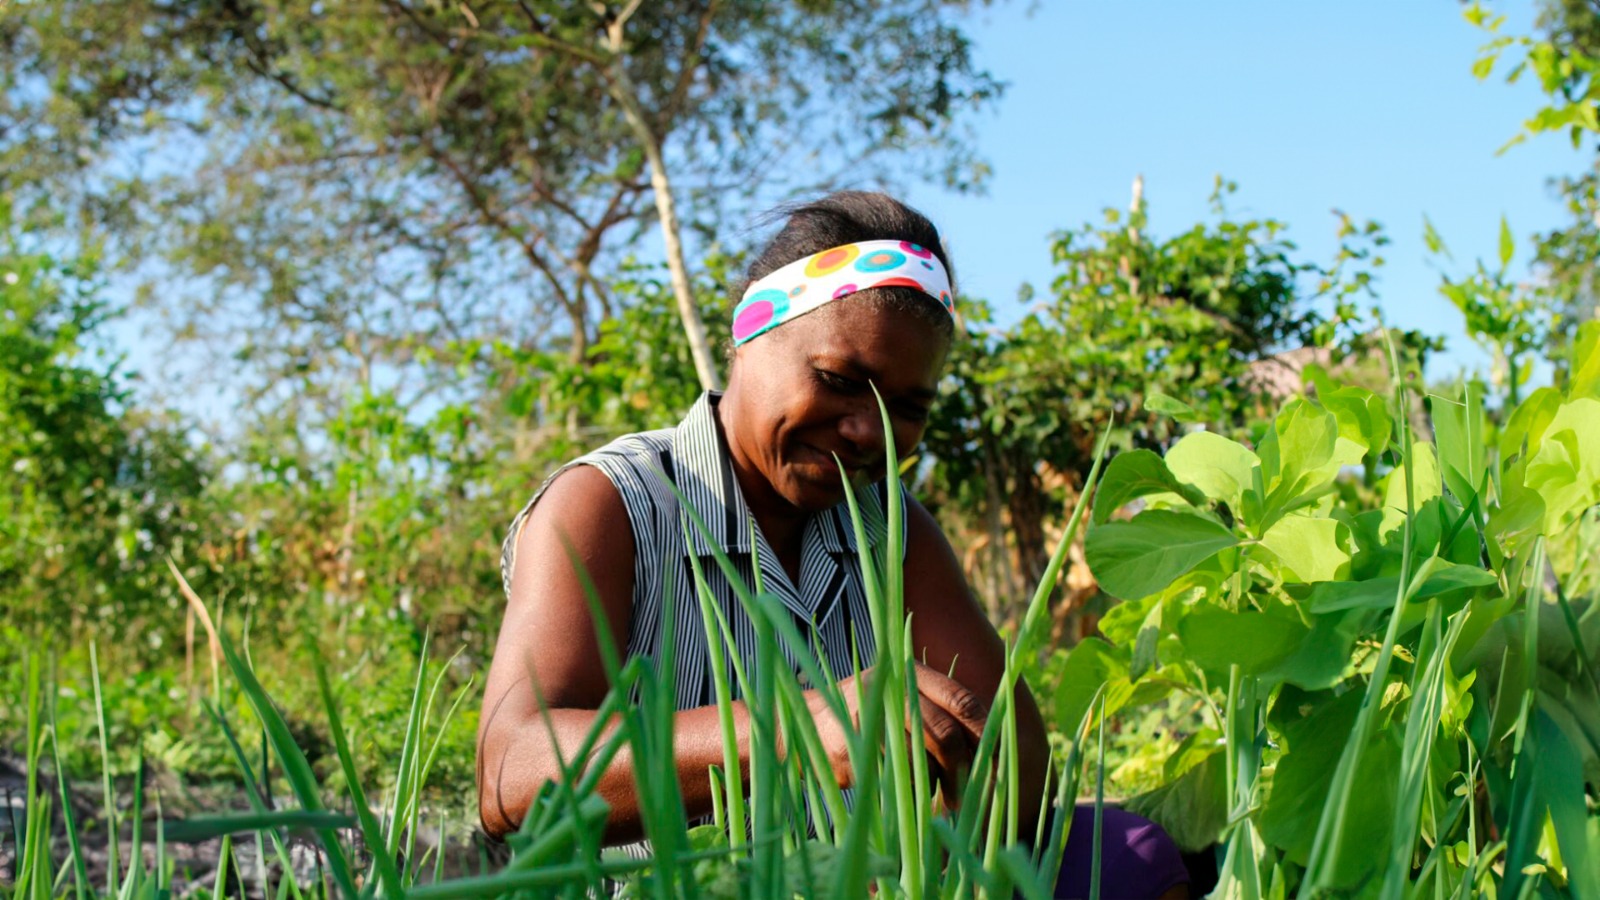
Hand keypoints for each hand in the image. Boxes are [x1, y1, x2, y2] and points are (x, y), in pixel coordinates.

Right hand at [807, 663, 989, 806]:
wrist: (809, 721)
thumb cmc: (871, 713)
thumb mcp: (905, 697)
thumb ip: (941, 710)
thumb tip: (992, 746)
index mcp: (911, 673)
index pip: (962, 702)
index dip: (985, 733)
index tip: (997, 759)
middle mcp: (892, 689)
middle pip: (945, 735)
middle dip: (962, 769)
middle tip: (965, 794)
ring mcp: (870, 718)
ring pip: (923, 761)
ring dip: (935, 783)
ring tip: (936, 793)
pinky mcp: (853, 748)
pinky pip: (897, 777)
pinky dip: (910, 789)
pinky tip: (907, 788)